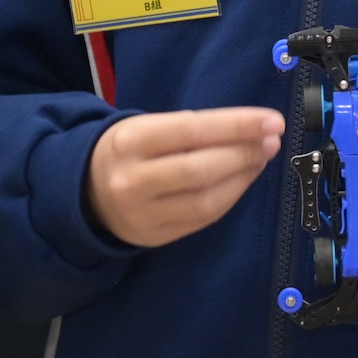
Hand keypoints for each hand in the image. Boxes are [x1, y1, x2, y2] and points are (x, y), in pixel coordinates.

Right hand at [85, 107, 283, 246]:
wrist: (86, 193)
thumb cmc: (129, 151)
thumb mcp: (145, 127)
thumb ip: (191, 128)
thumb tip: (252, 129)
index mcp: (129, 141)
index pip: (191, 130)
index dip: (236, 126)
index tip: (271, 120)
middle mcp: (133, 180)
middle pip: (201, 168)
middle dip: (244, 152)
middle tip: (272, 140)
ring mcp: (144, 214)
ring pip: (206, 199)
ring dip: (243, 177)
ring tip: (262, 157)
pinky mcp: (155, 237)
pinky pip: (203, 218)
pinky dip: (230, 197)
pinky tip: (244, 179)